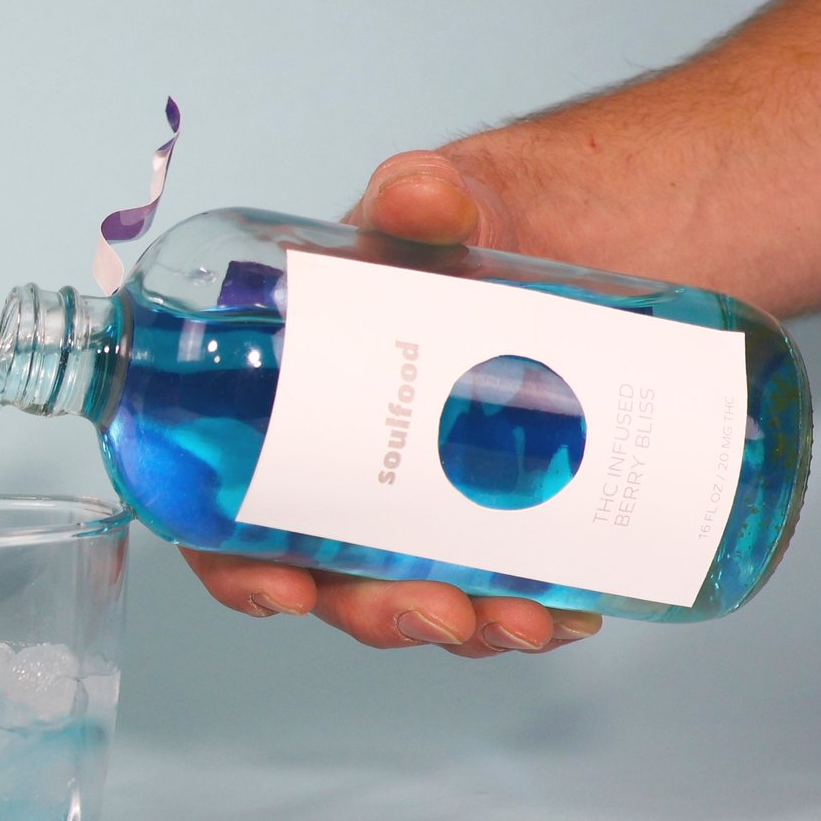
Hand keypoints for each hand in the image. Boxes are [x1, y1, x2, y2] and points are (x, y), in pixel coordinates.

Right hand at [181, 149, 602, 656]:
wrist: (593, 232)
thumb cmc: (476, 228)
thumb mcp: (446, 209)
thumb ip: (424, 198)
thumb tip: (418, 191)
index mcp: (292, 400)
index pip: (226, 501)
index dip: (235, 563)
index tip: (282, 587)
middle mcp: (348, 462)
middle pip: (326, 573)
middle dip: (378, 613)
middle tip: (439, 612)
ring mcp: (426, 496)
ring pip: (413, 592)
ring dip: (462, 629)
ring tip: (526, 623)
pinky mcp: (503, 511)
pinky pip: (495, 587)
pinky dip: (530, 612)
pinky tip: (573, 611)